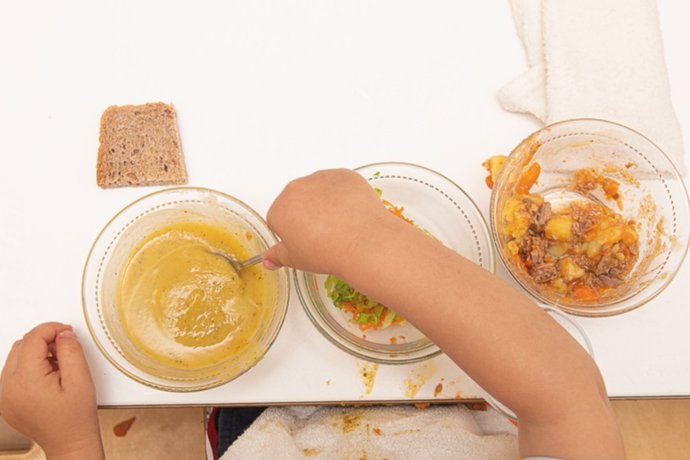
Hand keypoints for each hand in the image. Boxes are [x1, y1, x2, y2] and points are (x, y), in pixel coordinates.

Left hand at [0, 323, 103, 458]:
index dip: (52, 329)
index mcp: (25, 381)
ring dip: (36, 354)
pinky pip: (13, 372)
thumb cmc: (75, 418)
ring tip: (57, 368)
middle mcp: (7, 388)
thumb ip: (71, 351)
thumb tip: (63, 334)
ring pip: (16, 357)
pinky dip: (29, 368)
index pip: (32, 339)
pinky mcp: (5, 400)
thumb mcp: (81, 379)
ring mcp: (4, 396)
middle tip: (65, 351)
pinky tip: (47, 378)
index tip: (67, 332)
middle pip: (21, 345)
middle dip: (44, 342)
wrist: (69, 442)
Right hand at [264, 169, 393, 274]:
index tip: (304, 241)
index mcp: (280, 208)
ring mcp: (322, 178)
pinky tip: (351, 214)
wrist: (362, 242)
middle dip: (306, 214)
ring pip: (319, 190)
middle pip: (297, 200)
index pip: (279, 219)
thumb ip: (278, 256)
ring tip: (340, 225)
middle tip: (322, 234)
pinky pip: (340, 184)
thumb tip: (269, 259)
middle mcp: (297, 188)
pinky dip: (344, 195)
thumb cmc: (327, 251)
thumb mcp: (296, 260)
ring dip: (325, 202)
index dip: (292, 233)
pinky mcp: (344, 175)